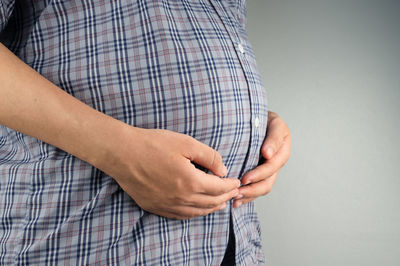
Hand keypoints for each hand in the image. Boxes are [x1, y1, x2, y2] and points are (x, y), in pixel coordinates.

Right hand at [99, 127, 239, 219]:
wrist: (122, 153)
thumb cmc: (153, 144)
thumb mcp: (186, 143)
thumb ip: (209, 157)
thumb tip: (223, 170)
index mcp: (190, 182)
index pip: (219, 188)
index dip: (230, 185)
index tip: (237, 181)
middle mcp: (181, 198)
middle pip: (211, 203)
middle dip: (226, 197)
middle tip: (234, 192)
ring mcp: (167, 205)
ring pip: (197, 212)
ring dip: (212, 208)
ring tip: (221, 203)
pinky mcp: (156, 207)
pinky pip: (180, 216)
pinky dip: (195, 213)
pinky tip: (198, 209)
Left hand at [233, 111, 290, 207]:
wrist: (257, 119)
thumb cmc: (265, 119)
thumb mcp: (273, 123)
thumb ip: (273, 138)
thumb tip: (267, 154)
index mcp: (282, 150)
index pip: (272, 166)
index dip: (259, 174)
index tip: (245, 179)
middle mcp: (276, 162)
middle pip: (268, 182)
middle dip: (252, 189)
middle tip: (236, 192)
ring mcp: (269, 170)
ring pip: (262, 188)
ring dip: (249, 195)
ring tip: (235, 200)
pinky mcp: (260, 173)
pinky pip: (256, 188)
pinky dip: (247, 196)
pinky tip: (236, 202)